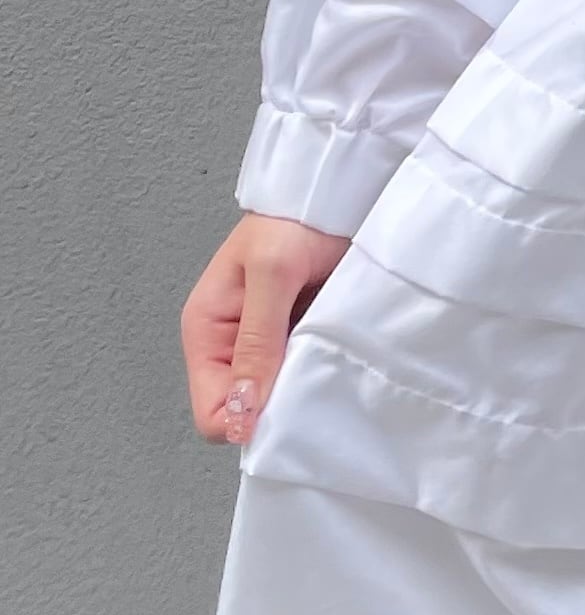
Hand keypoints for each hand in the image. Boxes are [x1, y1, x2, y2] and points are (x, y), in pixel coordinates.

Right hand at [182, 214, 350, 444]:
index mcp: (208, 331)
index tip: (286, 409)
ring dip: (309, 389)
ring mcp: (273, 345)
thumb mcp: (271, 273)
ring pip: (283, 398)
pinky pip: (312, 375)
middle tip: (317, 383)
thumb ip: (257, 341)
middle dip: (281, 409)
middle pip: (249, 412)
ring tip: (335, 365)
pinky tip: (346, 358)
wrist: (336, 194)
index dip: (246, 420)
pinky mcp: (306, 339)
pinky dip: (328, 372)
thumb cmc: (294, 219)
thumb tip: (241, 411)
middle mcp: (235, 345)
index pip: (212, 411)